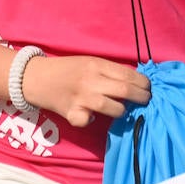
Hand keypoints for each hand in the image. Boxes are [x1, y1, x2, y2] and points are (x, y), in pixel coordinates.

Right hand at [23, 55, 151, 127]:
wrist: (35, 77)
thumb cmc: (66, 69)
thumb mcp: (89, 62)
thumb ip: (108, 71)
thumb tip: (135, 82)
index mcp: (96, 64)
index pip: (128, 74)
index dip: (143, 83)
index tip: (149, 88)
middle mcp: (90, 80)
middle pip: (125, 90)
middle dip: (141, 98)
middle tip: (146, 101)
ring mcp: (81, 97)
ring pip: (113, 108)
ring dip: (122, 111)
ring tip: (124, 110)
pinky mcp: (70, 112)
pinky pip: (87, 121)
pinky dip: (91, 121)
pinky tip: (90, 117)